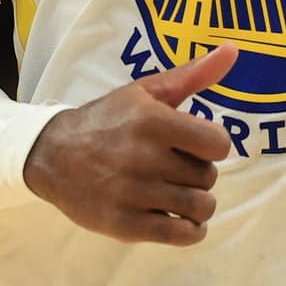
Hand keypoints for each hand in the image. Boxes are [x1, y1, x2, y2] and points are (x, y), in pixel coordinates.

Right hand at [22, 46, 238, 244]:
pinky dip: (191, 231)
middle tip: (174, 169)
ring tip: (179, 196)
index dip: (210, 146)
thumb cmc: (107, 120)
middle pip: (208, 177)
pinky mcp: (124, 224)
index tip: (192, 146)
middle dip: (197, 174)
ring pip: (200, 208)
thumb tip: (233, 50)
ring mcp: (133, 193)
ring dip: (197, 204)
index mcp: (153, 121)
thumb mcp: (145, 92)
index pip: (219, 144)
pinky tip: (181, 220)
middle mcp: (144, 157)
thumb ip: (191, 74)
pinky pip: (181, 235)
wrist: (51, 154)